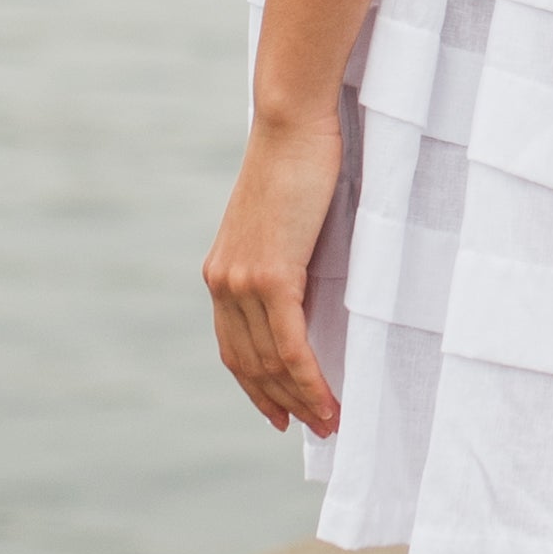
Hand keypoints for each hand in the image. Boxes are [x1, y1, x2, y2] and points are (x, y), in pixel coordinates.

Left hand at [204, 104, 343, 436]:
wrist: (291, 124)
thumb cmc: (298, 163)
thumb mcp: (285, 224)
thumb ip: (286, 260)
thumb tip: (309, 293)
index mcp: (222, 272)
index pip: (233, 347)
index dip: (256, 386)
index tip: (278, 413)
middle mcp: (223, 282)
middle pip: (250, 363)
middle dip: (282, 402)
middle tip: (316, 429)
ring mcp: (243, 280)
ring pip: (271, 361)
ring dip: (301, 399)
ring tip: (331, 423)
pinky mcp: (271, 275)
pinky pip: (290, 344)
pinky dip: (309, 379)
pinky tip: (328, 400)